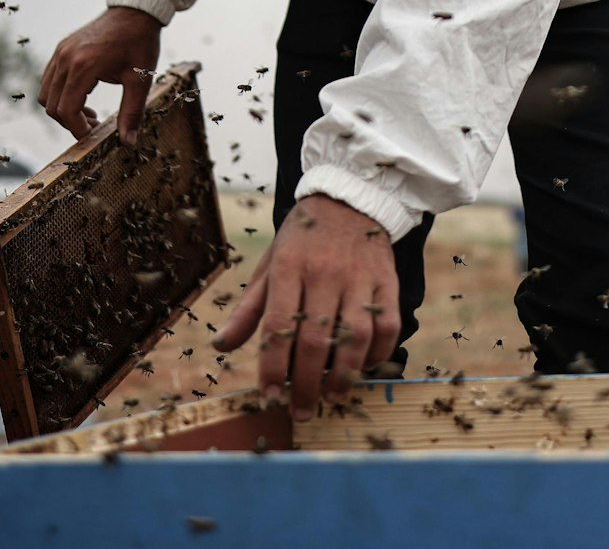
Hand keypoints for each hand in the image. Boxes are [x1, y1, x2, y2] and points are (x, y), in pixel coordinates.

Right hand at [37, 7, 160, 145]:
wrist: (135, 10)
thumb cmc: (140, 42)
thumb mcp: (140, 80)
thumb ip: (132, 113)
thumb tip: (128, 143)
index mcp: (84, 66)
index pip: (67, 110)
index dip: (77, 130)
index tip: (93, 137)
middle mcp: (66, 58)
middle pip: (52, 105)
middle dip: (70, 123)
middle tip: (94, 126)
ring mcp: (61, 52)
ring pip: (46, 93)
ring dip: (63, 109)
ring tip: (88, 113)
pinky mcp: (61, 49)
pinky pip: (49, 79)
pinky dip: (60, 94)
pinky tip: (83, 96)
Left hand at [212, 194, 398, 419]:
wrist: (349, 198)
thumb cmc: (302, 238)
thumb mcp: (270, 264)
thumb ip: (249, 308)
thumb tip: (221, 345)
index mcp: (289, 268)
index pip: (279, 326)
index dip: (273, 367)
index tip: (270, 397)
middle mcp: (325, 273)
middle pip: (316, 339)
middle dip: (308, 383)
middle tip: (302, 411)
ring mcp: (360, 277)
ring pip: (355, 337)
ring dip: (344, 375)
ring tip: (333, 397)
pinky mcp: (387, 280)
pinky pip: (387, 325)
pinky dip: (378, 354)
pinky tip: (364, 368)